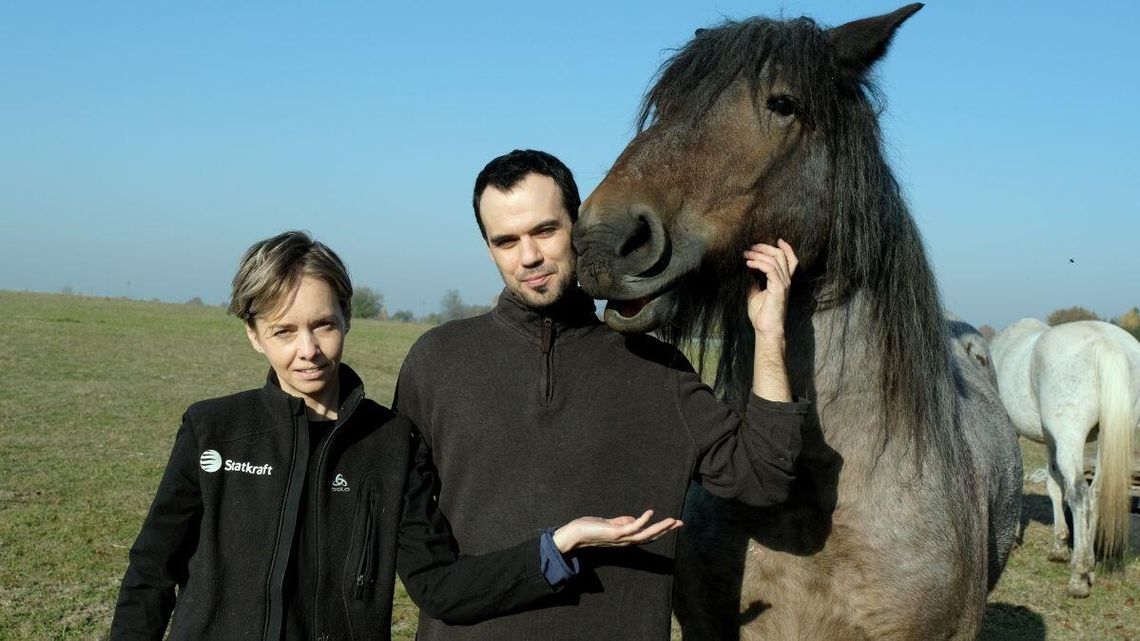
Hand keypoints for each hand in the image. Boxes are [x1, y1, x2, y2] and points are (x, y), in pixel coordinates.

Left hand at [551, 509, 682, 552]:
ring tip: (672, 520)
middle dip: (666, 530)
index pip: (646, 535)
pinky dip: (642, 520)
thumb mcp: (608, 524)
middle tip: (681, 523)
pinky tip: (650, 512)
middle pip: (650, 537)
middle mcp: (625, 541)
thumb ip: (622, 522)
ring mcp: (621, 538)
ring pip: (645, 534)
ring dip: (660, 527)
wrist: (573, 535)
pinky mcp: (614, 533)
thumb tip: (635, 519)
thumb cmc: (588, 529)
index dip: (660, 530)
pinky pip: (632, 528)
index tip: (674, 523)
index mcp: (625, 538)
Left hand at [744, 239, 797, 339]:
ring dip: (759, 255)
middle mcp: (786, 280)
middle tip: (751, 247)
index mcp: (783, 281)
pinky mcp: (779, 288)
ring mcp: (784, 284)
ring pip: (775, 259)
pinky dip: (759, 263)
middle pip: (781, 255)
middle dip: (765, 247)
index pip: (791, 260)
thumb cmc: (762, 314)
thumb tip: (748, 270)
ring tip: (746, 254)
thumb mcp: (755, 293)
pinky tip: (749, 264)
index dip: (786, 248)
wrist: (766, 329)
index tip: (776, 239)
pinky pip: (770, 269)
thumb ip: (755, 281)